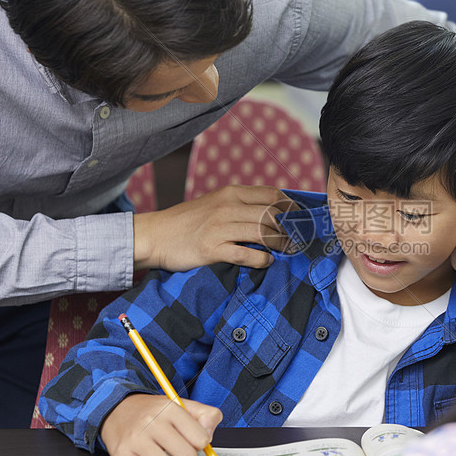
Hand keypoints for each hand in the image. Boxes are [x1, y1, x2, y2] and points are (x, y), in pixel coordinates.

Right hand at [101, 394, 222, 455]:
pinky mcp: (121, 454)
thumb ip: (206, 415)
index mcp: (170, 409)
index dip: (201, 444)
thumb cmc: (153, 411)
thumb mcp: (182, 404)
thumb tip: (209, 437)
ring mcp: (136, 440)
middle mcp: (152, 423)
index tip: (193, 442)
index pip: (201, 438)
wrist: (118, 408)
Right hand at [133, 185, 301, 270]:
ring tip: (287, 251)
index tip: (300, 220)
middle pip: (272, 215)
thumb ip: (241, 205)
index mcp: (231, 193)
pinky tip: (267, 262)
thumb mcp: (215, 203)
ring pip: (263, 233)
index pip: (273, 195)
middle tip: (299, 240)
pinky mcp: (212, 249)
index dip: (292, 208)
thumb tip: (274, 212)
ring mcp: (220, 228)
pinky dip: (262, 260)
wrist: (155, 235)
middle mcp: (227, 207)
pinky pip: (246, 255)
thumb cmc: (188, 221)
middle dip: (290, 229)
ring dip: (280, 244)